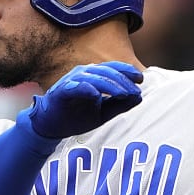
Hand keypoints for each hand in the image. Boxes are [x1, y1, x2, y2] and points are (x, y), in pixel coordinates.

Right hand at [26, 61, 143, 139]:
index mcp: (94, 76)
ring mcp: (72, 80)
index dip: (127, 71)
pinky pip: (76, 86)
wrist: (52, 126)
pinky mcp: (62, 90)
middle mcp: (84, 73)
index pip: (113, 68)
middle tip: (135, 91)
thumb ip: (120, 105)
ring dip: (110, 85)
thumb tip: (139, 97)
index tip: (141, 80)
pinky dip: (87, 89)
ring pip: (94, 77)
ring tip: (123, 94)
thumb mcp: (103, 113)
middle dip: (123, 80)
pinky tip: (97, 95)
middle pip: (106, 72)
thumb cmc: (76, 117)